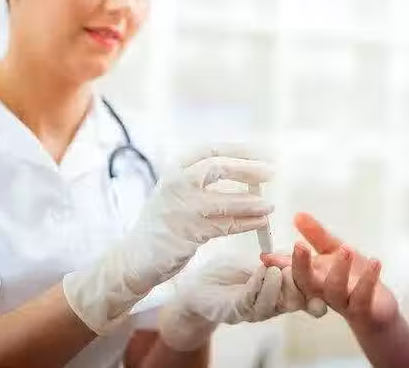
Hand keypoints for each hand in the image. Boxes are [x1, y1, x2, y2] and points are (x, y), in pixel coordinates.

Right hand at [63, 147, 273, 334]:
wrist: (135, 258)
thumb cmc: (165, 223)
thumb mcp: (178, 192)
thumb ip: (204, 179)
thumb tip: (249, 169)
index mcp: (175, 170)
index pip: (212, 150)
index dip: (241, 150)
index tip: (265, 152)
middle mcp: (176, 184)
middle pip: (217, 167)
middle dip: (248, 169)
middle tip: (273, 172)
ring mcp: (180, 209)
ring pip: (224, 201)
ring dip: (252, 203)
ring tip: (271, 206)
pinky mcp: (187, 234)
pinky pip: (224, 226)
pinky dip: (245, 224)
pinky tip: (261, 223)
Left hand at [159, 259, 325, 351]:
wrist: (194, 290)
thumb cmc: (227, 276)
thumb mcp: (258, 264)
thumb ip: (279, 260)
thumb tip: (304, 245)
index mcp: (280, 293)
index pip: (306, 290)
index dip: (320, 283)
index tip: (331, 272)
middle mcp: (271, 305)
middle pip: (296, 299)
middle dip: (306, 283)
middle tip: (312, 264)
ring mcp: (253, 311)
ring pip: (275, 303)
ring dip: (280, 285)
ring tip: (282, 268)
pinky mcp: (233, 311)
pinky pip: (249, 301)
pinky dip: (258, 285)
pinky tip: (262, 271)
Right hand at [261, 213, 397, 330]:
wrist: (377, 310)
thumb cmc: (353, 279)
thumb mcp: (335, 251)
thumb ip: (316, 235)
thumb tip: (297, 215)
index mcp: (315, 277)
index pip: (293, 271)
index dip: (279, 263)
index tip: (266, 256)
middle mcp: (324, 291)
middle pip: (307, 282)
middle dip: (301, 265)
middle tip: (299, 246)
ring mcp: (343, 301)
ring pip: (335, 290)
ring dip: (339, 269)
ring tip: (345, 248)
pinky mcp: (363, 309)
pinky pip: (363, 296)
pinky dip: (368, 279)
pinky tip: (375, 262)